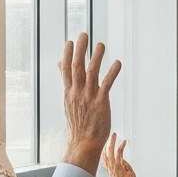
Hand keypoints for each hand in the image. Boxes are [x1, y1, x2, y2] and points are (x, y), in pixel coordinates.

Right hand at [59, 34, 121, 173]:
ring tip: (101, 44)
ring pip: (91, 72)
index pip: (66, 69)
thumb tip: (60, 66)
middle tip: (84, 34)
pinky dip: (112, 72)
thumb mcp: (69, 101)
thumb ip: (66, 82)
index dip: (67, 54)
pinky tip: (117, 62)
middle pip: (76, 66)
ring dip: (96, 57)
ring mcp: (89, 97)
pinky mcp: (101, 103)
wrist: (84, 142)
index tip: (70, 41)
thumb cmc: (79, 123)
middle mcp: (77, 92)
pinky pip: (106, 84)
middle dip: (80, 49)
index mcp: (69, 92)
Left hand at [102, 133, 135, 176]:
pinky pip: (103, 157)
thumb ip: (128, 166)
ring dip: (106, 145)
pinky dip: (103, 152)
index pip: (119, 152)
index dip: (122, 145)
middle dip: (112, 140)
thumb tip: (122, 161)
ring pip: (105, 152)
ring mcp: (108, 166)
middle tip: (114, 134)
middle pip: (110, 149)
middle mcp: (111, 164)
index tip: (125, 140)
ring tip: (108, 139)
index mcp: (118, 165)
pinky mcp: (107, 168)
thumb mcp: (132, 175)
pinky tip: (103, 149)